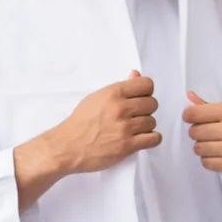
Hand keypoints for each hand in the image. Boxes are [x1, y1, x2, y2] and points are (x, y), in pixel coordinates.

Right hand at [15, 71, 158, 209]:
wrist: (67, 146)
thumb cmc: (80, 122)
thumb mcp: (96, 98)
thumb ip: (119, 87)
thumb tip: (136, 75)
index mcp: (113, 93)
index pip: (146, 84)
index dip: (146, 91)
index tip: (141, 98)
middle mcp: (120, 108)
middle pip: (152, 103)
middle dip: (146, 110)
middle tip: (135, 116)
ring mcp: (125, 127)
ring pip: (152, 121)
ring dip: (146, 126)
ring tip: (133, 129)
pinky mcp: (127, 145)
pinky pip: (154, 139)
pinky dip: (151, 139)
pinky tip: (141, 138)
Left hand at [182, 91, 221, 177]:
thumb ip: (213, 105)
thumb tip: (189, 96)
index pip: (194, 114)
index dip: (189, 116)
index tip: (192, 118)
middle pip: (194, 132)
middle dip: (197, 132)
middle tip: (207, 132)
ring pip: (198, 149)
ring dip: (203, 146)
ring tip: (214, 143)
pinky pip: (206, 163)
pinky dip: (209, 159)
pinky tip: (219, 154)